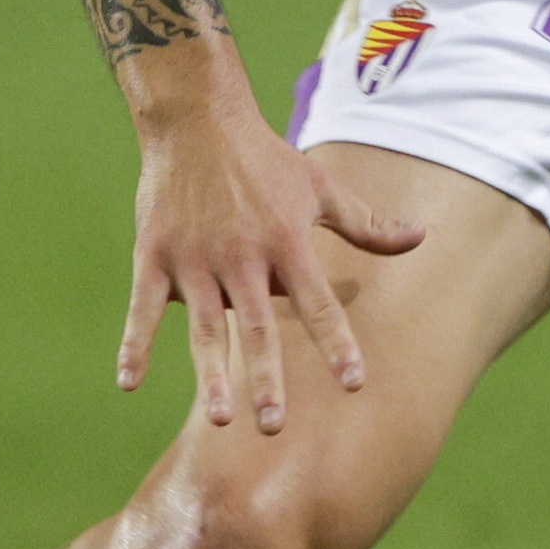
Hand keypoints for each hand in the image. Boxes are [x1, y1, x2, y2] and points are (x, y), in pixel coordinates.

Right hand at [119, 72, 424, 434]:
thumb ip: (367, 223)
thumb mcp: (322, 187)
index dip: (336, 344)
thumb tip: (421, 238)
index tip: (354, 383)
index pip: (318, 304)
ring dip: (212, 375)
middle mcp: (242, 256)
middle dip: (267, 380)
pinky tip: (128, 383)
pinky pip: (142, 308)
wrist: (198, 122)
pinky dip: (135, 344)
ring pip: (204, 328)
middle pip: (258, 328)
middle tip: (275, 427)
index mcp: (286, 243)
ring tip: (222, 419)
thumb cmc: (266, 160)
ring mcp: (195, 259)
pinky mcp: (154, 255)